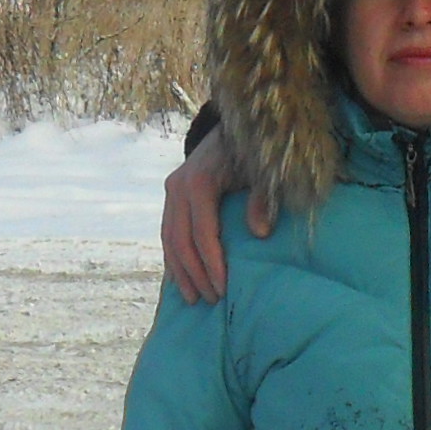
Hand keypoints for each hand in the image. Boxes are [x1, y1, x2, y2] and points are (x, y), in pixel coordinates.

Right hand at [160, 129, 271, 304]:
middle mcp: (178, 187)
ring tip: (194, 299)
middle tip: (211, 301)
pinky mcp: (171, 197)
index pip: (203, 232)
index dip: (212, 263)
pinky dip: (173, 259)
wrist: (231, 129)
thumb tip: (260, 233)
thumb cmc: (252, 153)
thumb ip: (262, 200)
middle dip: (196, 274)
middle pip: (181, 240)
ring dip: (180, 272)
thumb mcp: (262, 172)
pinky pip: (167, 234)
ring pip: (169, 240)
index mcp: (200, 182)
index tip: (223, 289)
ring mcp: (171, 192)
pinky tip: (182, 280)